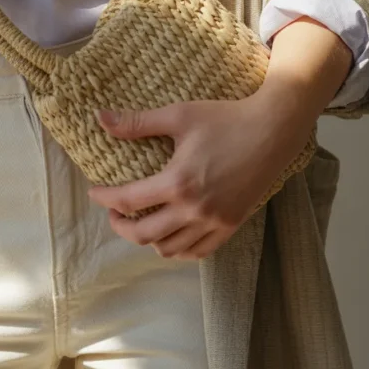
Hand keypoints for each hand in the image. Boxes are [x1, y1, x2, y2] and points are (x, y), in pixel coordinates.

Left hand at [87, 14, 353, 258]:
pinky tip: (168, 235)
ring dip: (147, 239)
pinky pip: (197, 252)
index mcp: (177, 182)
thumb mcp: (179, 115)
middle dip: (120, 226)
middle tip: (113, 212)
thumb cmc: (225, 118)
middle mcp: (194, 209)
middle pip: (143, 234)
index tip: (95, 193)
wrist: (273, 130)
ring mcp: (214, 222)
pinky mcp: (230, 226)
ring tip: (140, 221)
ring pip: (168, 249)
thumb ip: (137, 122)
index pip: (128, 201)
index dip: (105, 199)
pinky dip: (176, 249)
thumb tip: (100, 119)